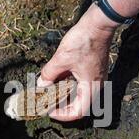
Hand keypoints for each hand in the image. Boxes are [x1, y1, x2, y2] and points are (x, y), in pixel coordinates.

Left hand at [38, 4, 118, 120]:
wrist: (98, 24)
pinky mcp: (92, 71)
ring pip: (78, 95)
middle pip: (79, 105)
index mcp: (90, 87)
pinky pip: (80, 84)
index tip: (49, 110)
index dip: (63, 115)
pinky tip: (55, 80)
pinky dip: (67, 85)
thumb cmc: (84, 41)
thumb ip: (49, 74)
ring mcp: (95, 78)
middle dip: (62, 106)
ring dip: (64, 95)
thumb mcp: (61, 58)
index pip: (78, 112)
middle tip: (46, 103)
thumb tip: (40, 85)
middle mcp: (96, 86)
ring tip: (48, 92)